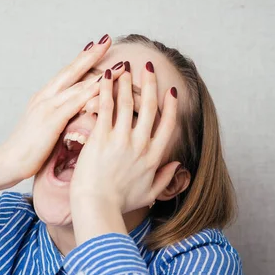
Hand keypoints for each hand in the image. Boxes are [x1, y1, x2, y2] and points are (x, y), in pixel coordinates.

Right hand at [0, 35, 112, 181]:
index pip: (66, 74)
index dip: (82, 59)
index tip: (97, 46)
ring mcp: (47, 106)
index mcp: (44, 98)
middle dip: (91, 55)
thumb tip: (74, 115)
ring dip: (100, 73)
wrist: (7, 162)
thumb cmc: (28, 150)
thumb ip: (59, 118)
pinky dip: (91, 93)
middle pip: (71, 70)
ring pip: (77, 84)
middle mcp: (45, 97)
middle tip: (107, 39)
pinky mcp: (51, 120)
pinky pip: (75, 103)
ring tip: (119, 63)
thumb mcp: (45, 128)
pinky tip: (106, 87)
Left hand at [69, 61, 179, 213]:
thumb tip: (177, 165)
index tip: (171, 91)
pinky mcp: (101, 137)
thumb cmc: (120, 204)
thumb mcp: (149, 194)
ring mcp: (121, 139)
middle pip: (149, 107)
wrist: (97, 207)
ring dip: (127, 82)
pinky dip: (105, 90)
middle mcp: (140, 145)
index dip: (171, 106)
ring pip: (127, 103)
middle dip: (150, 84)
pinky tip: (104, 76)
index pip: (167, 124)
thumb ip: (165, 178)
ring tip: (126, 67)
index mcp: (154, 157)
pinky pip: (105, 108)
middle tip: (149, 67)